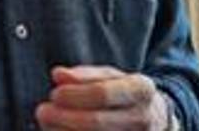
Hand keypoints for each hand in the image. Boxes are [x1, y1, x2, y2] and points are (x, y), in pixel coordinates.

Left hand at [35, 65, 172, 130]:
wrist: (155, 119)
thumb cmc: (125, 95)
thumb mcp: (112, 77)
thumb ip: (84, 75)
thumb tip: (58, 75)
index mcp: (141, 89)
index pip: (103, 93)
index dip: (74, 95)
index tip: (55, 94)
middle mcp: (143, 117)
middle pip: (97, 122)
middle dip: (64, 117)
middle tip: (42, 111)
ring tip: (48, 123)